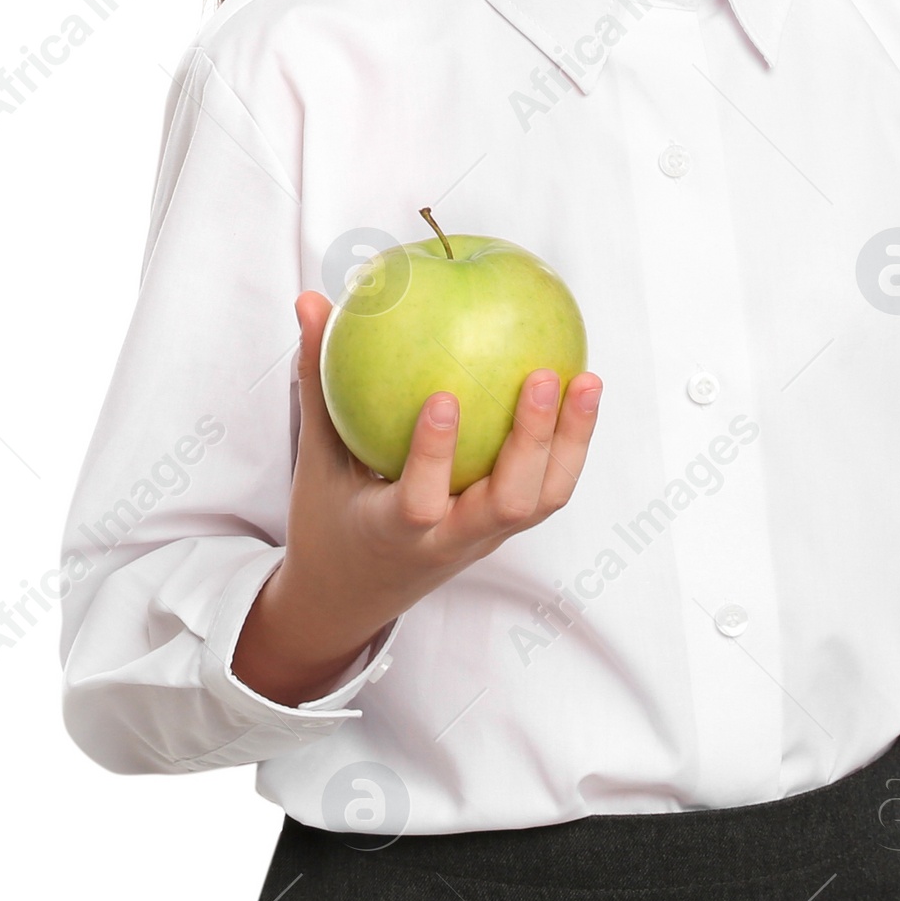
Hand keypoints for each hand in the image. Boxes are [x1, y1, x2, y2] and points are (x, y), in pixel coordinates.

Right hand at [232, 290, 602, 704]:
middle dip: (532, 442)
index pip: (418, 501)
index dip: (433, 454)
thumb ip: (317, 383)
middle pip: (508, 503)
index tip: (443, 396)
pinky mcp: (505, 528)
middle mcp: (449, 541)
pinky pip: (546, 487)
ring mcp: (485, 538)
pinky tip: (581, 388)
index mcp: (391, 533)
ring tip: (587, 379)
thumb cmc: (329, 522)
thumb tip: (312, 302)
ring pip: (542, 500)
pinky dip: (569, 443)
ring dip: (570, 442)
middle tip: (542, 377)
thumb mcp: (314, 461)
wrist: (351, 598)